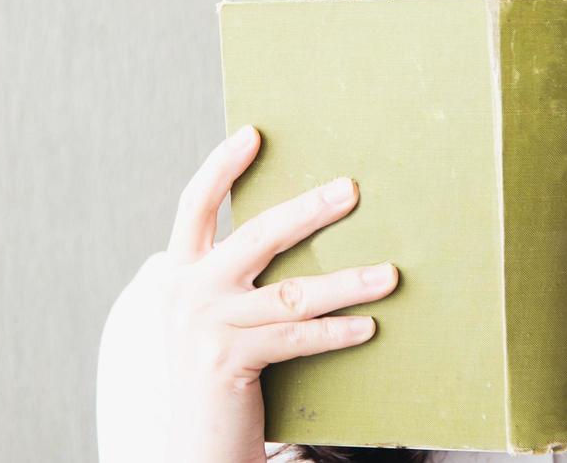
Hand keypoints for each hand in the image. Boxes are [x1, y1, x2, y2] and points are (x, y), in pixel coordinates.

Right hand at [96, 124, 399, 462]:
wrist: (193, 437)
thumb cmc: (214, 360)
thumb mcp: (206, 307)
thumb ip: (228, 268)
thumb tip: (291, 219)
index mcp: (178, 269)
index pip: (194, 203)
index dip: (221, 166)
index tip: (253, 133)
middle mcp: (188, 291)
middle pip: (256, 237)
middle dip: (308, 211)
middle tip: (350, 190)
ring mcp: (208, 327)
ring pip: (291, 294)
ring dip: (346, 282)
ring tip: (388, 273)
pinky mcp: (230, 362)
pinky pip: (297, 339)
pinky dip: (336, 331)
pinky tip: (368, 325)